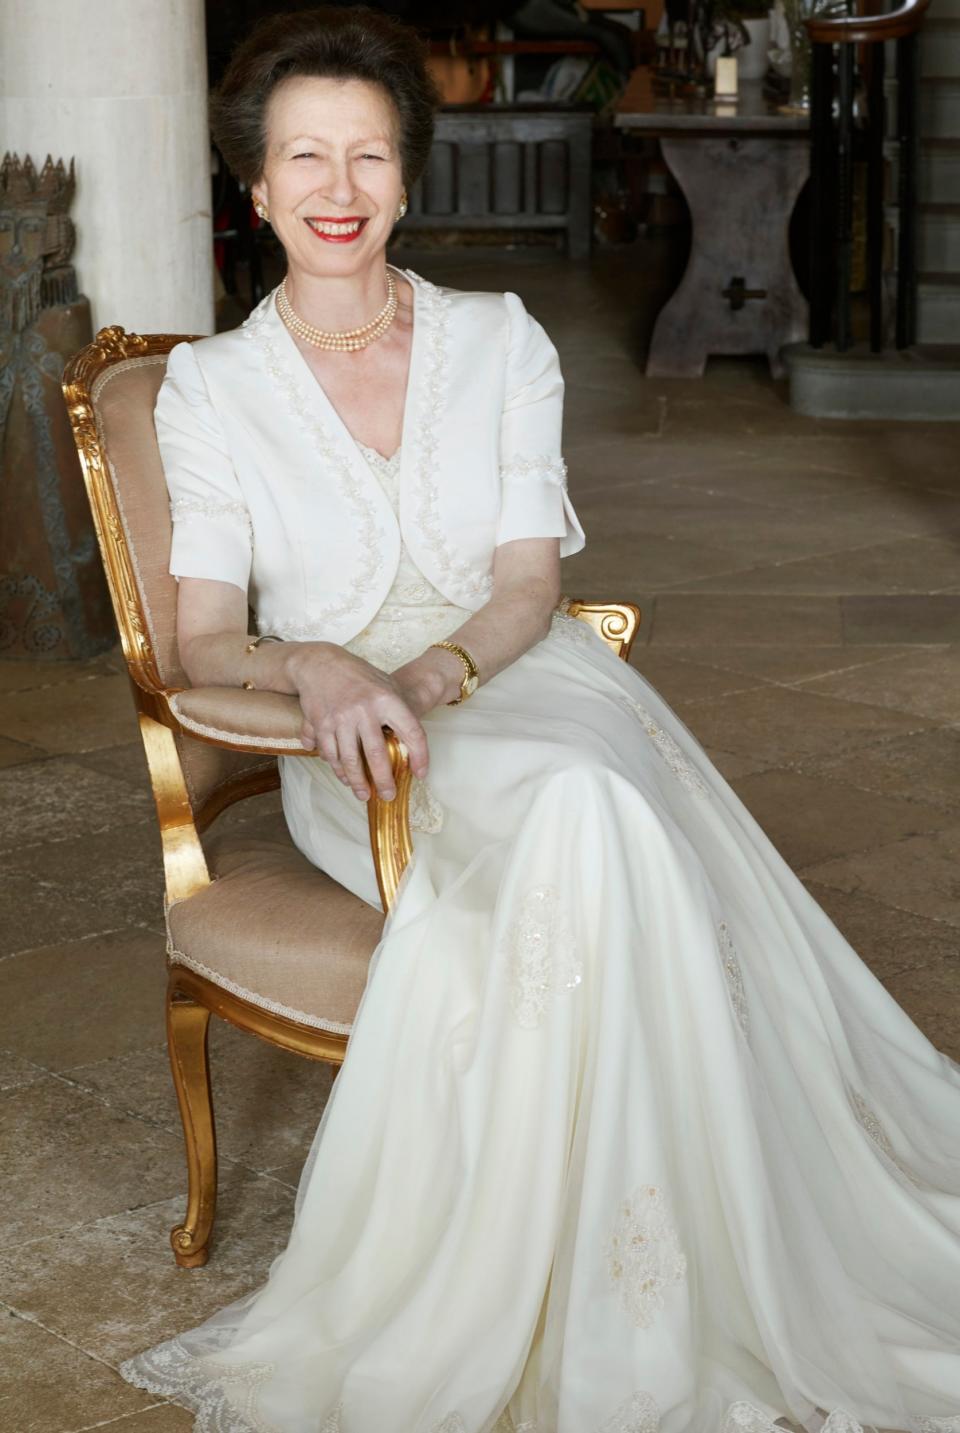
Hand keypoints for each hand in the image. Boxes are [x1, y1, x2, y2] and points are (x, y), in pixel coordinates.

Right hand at [289, 644, 429, 802]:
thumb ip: (398, 711)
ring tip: (363, 794)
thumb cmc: (358, 676)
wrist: (319, 663)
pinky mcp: (319, 724)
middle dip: (383, 781)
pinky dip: (336, 767)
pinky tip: (343, 774)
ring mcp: (339, 718)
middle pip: (376, 755)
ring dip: (356, 781)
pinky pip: (328, 753)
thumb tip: (410, 746)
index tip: (420, 774)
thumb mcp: (386, 684)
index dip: (420, 757)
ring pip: (349, 760)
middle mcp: (363, 710)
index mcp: (386, 699)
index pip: (411, 733)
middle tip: (388, 796)